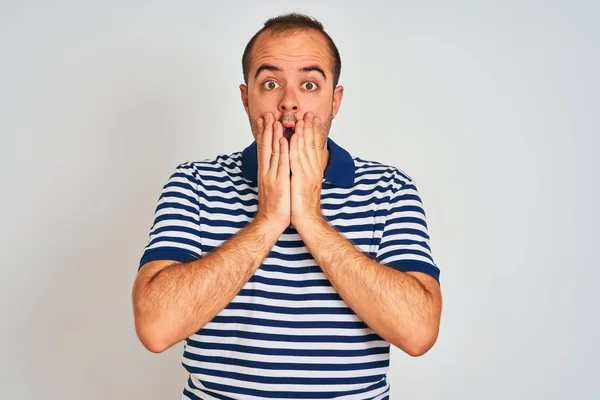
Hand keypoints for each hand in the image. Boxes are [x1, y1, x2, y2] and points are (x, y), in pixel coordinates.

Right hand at [254, 113, 290, 231]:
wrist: (271, 222)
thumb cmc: (275, 205)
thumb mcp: (273, 185)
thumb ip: (273, 173)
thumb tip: (275, 163)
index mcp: (265, 172)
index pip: (263, 150)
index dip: (263, 134)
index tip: (263, 120)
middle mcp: (266, 172)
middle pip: (265, 147)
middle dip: (266, 130)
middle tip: (266, 114)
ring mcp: (271, 176)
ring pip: (272, 152)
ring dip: (273, 135)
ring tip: (274, 120)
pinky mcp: (279, 182)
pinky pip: (281, 164)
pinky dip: (281, 151)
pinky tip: (282, 140)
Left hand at [289, 112, 324, 229]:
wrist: (306, 220)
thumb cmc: (302, 204)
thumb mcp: (304, 184)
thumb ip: (304, 171)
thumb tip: (302, 162)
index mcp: (313, 171)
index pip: (315, 147)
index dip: (314, 133)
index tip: (313, 119)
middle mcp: (313, 170)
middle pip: (312, 145)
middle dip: (310, 128)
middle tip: (309, 113)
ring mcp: (307, 174)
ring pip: (305, 150)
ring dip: (303, 133)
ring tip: (301, 119)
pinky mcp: (299, 180)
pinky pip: (296, 161)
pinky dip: (294, 148)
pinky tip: (292, 137)